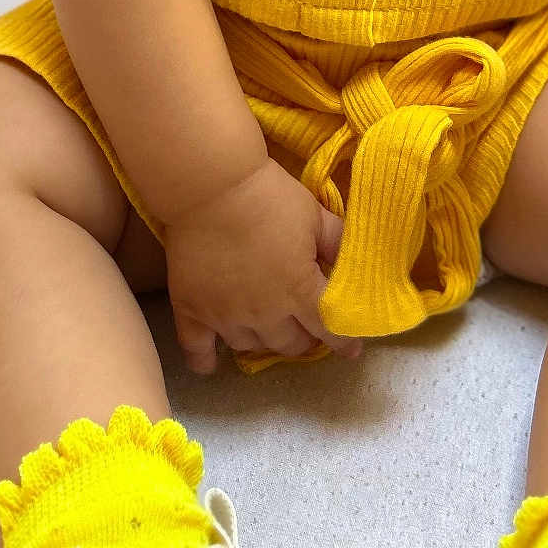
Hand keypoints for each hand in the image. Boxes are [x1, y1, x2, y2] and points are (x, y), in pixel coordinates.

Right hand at [160, 157, 363, 371]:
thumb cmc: (269, 195)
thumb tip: (356, 264)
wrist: (212, 185)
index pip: (328, 327)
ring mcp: (225, 316)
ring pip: (249, 346)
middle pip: (290, 344)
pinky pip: (197, 349)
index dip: (343, 342)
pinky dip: (205, 360)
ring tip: (265, 325)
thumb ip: (337, 242)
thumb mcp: (314, 214)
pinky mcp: (191, 310)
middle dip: (303, 338)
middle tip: (304, 324)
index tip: (351, 349)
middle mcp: (264, 312)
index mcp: (298, 289)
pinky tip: (211, 363)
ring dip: (262, 338)